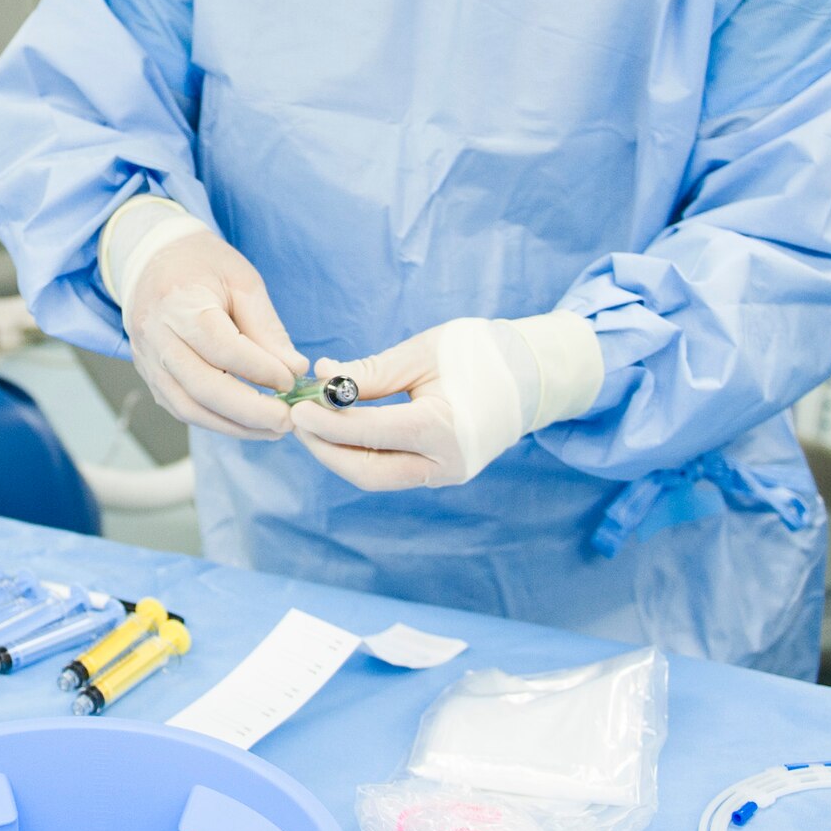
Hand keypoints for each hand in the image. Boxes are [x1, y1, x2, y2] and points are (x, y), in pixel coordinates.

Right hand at [121, 229, 310, 438]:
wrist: (153, 260)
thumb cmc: (202, 265)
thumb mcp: (242, 281)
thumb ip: (266, 328)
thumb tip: (294, 370)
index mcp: (179, 303)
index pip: (221, 347)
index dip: (259, 369)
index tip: (291, 381)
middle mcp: (156, 336)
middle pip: (202, 386)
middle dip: (250, 411)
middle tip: (287, 421)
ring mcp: (147, 360)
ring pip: (189, 407)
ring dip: (234, 426)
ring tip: (272, 429)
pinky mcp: (149, 376)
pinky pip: (181, 408)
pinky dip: (215, 422)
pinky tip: (245, 423)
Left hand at [289, 314, 602, 489]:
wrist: (534, 374)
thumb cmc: (480, 353)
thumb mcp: (423, 353)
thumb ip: (372, 372)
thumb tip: (322, 378)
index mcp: (445, 429)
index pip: (372, 434)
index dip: (328, 424)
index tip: (298, 407)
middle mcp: (446, 463)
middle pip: (368, 472)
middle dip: (325, 449)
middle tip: (297, 420)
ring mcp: (446, 474)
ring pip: (377, 477)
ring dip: (338, 454)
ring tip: (312, 422)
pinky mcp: (442, 473)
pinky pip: (391, 470)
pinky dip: (360, 452)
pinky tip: (339, 428)